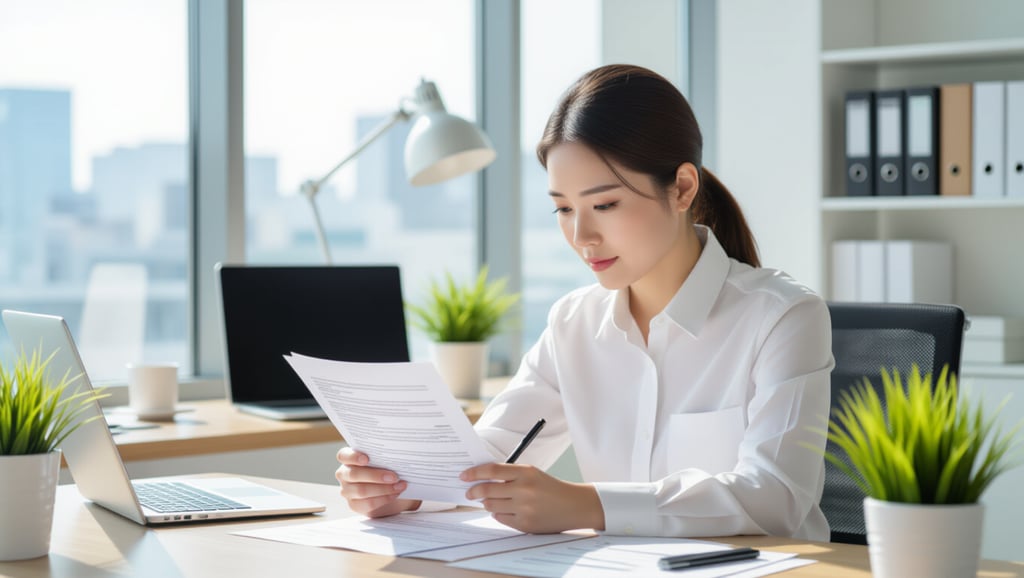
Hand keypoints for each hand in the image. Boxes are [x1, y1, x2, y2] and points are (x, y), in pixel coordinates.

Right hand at [336, 447, 420, 516]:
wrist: (393, 489)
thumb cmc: (387, 468)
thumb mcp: (385, 460)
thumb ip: (384, 457)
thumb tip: (395, 456)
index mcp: (348, 458)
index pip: (343, 455)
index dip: (353, 457)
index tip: (366, 459)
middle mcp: (344, 474)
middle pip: (354, 474)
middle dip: (375, 476)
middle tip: (394, 476)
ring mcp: (347, 490)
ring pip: (361, 491)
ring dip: (384, 489)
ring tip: (399, 485)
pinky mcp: (355, 505)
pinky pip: (368, 503)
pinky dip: (384, 498)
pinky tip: (395, 494)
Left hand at [461, 463, 604, 532]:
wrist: (573, 505)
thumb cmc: (549, 487)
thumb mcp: (531, 473)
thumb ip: (508, 474)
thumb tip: (480, 479)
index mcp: (526, 472)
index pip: (492, 470)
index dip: (474, 473)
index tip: (463, 476)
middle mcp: (524, 489)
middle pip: (487, 490)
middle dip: (474, 491)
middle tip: (469, 492)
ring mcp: (524, 508)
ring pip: (491, 506)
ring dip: (487, 503)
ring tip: (491, 500)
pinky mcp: (525, 524)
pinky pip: (500, 518)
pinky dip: (498, 513)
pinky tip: (504, 509)